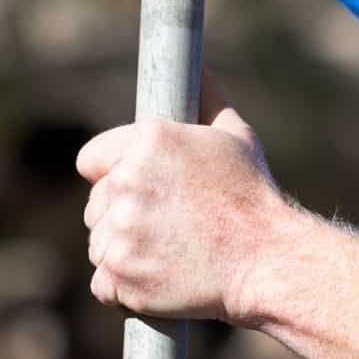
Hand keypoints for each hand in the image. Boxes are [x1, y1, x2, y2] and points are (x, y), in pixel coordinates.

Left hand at [77, 105, 287, 324]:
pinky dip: (122, 289)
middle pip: (95, 206)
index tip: (137, 192)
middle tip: (164, 230)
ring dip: (122, 253)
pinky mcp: (121, 274)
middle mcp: (126, 182)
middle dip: (120, 218)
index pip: (92, 160)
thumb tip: (200, 69)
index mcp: (147, 141)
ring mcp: (120, 231)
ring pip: (98, 245)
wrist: (266, 260)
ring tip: (165, 256)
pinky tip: (154, 281)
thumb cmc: (254, 199)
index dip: (112, 176)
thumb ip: (207, 101)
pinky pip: (103, 284)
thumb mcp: (236, 137)